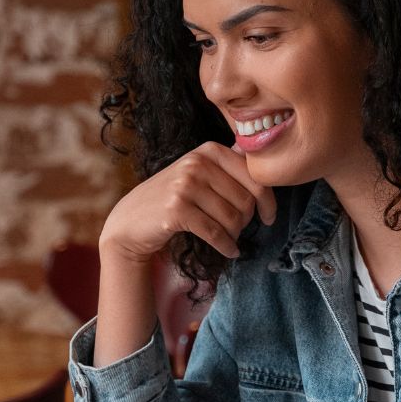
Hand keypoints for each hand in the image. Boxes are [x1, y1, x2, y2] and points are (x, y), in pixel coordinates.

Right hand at [100, 142, 276, 263]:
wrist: (131, 221)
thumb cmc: (172, 199)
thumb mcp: (198, 173)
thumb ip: (227, 165)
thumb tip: (262, 154)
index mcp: (209, 150)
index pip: (254, 176)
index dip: (268, 200)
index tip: (269, 217)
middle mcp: (197, 163)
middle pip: (245, 199)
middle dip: (247, 221)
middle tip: (238, 230)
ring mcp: (185, 185)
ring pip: (232, 217)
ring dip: (235, 235)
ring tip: (229, 240)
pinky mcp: (177, 209)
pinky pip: (215, 232)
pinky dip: (226, 246)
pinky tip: (229, 251)